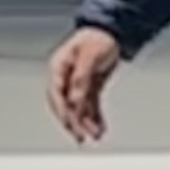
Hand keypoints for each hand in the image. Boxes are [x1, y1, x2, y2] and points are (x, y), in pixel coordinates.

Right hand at [46, 27, 125, 145]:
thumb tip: (75, 100)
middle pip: (65, 104)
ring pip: (79, 108)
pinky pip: (90, 106)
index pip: (56, 93)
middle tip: (81, 137)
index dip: (61, 110)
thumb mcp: (90, 56)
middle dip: (73, 122)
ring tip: (94, 136)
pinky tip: (99, 129)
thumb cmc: (98, 38)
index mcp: (59, 66)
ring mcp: (77, 84)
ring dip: (86, 123)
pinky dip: (95, 118)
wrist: (112, 31)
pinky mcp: (89, 88)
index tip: (69, 123)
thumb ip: (81, 79)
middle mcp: (66, 77)